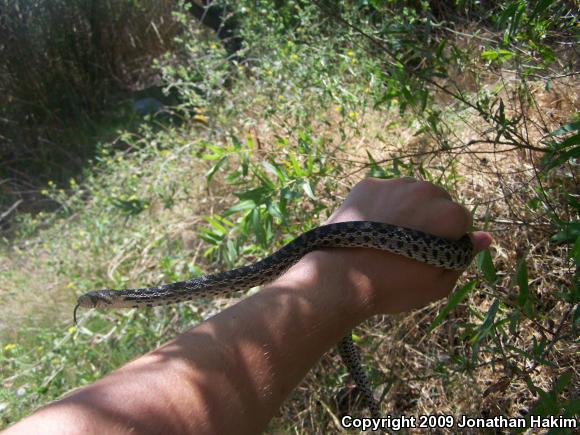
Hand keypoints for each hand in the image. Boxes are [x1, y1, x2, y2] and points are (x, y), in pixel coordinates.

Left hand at [315, 177, 491, 315]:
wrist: (338, 279)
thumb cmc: (393, 287)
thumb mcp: (438, 283)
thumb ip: (465, 256)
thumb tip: (485, 237)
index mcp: (449, 213)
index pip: (460, 221)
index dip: (448, 240)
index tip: (428, 256)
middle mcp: (424, 189)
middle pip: (437, 202)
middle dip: (428, 218)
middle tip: (406, 246)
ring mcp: (393, 183)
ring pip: (410, 194)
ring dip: (405, 208)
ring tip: (385, 238)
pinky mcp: (367, 184)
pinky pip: (384, 192)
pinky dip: (380, 205)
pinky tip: (369, 228)